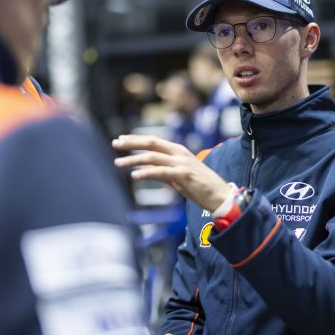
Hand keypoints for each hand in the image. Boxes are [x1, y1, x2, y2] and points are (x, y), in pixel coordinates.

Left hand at [112, 134, 231, 211]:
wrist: (220, 195)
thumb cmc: (201, 187)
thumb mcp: (179, 176)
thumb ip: (164, 171)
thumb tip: (147, 171)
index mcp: (178, 150)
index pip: (154, 140)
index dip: (136, 139)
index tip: (121, 139)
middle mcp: (179, 153)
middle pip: (152, 143)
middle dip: (132, 143)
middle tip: (115, 143)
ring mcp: (182, 163)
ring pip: (152, 157)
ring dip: (133, 159)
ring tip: (118, 162)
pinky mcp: (183, 174)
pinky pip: (160, 172)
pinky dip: (146, 172)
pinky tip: (134, 175)